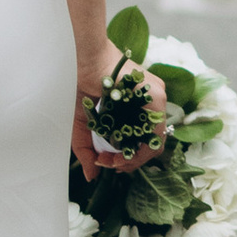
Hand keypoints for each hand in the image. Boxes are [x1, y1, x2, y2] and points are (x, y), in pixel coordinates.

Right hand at [70, 43, 156, 181]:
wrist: (81, 59)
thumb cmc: (80, 83)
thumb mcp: (83, 124)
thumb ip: (87, 150)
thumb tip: (92, 177)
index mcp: (136, 107)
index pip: (141, 142)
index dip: (126, 159)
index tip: (105, 163)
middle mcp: (150, 104)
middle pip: (150, 144)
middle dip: (129, 162)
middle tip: (108, 164)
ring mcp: (156, 98)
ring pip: (155, 141)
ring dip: (134, 158)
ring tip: (112, 161)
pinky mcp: (157, 95)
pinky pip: (155, 131)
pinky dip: (139, 148)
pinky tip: (119, 151)